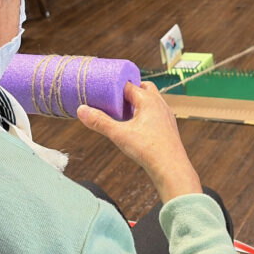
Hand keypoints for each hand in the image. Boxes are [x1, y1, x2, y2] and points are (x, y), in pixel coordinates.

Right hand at [78, 81, 201, 202]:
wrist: (171, 168)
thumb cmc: (149, 150)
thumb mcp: (119, 134)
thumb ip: (100, 122)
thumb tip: (82, 110)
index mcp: (148, 100)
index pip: (129, 85)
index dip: (115, 86)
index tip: (104, 90)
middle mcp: (160, 103)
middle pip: (143, 88)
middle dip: (129, 92)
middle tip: (115, 100)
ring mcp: (166, 114)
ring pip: (151, 100)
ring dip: (138, 103)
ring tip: (124, 113)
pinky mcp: (168, 126)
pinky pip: (156, 112)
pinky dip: (145, 113)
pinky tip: (137, 126)